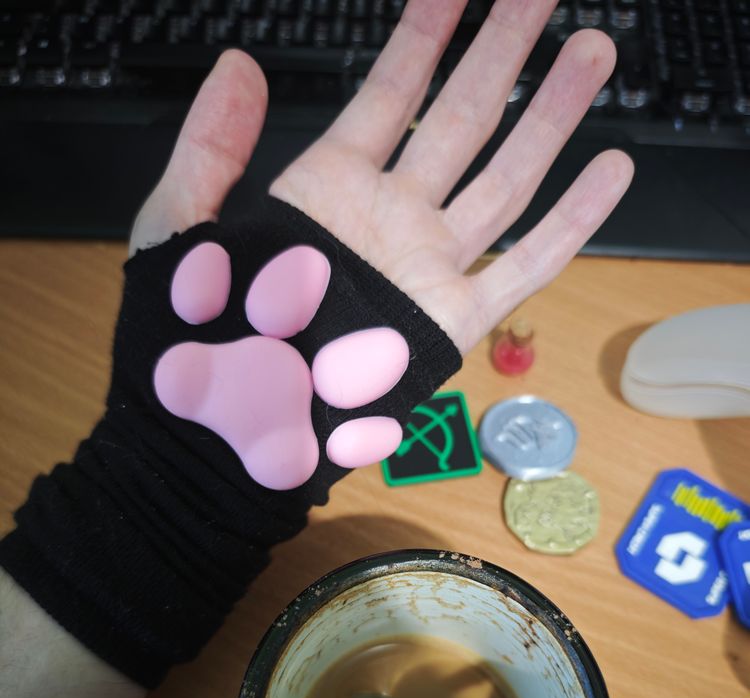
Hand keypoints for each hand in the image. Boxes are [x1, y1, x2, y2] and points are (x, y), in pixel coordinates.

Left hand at [130, 0, 632, 355]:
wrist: (227, 435)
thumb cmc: (194, 341)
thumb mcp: (180, 231)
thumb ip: (210, 148)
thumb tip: (237, 64)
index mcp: (326, 190)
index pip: (387, 94)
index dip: (423, 35)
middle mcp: (389, 218)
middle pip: (462, 120)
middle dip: (505, 52)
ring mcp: (427, 266)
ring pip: (505, 178)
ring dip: (550, 117)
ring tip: (593, 52)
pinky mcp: (453, 321)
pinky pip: (524, 266)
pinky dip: (569, 224)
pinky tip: (610, 171)